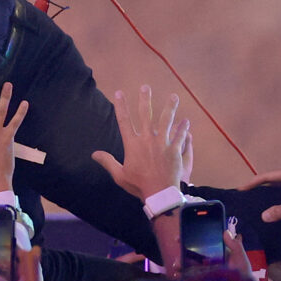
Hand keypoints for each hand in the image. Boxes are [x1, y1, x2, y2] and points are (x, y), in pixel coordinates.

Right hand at [89, 86, 191, 200]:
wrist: (160, 193)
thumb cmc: (138, 184)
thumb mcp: (119, 175)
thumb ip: (107, 162)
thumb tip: (94, 154)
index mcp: (132, 144)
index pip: (124, 121)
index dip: (121, 106)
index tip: (119, 93)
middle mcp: (147, 140)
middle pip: (146, 115)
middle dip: (145, 99)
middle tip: (145, 87)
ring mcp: (162, 143)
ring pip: (167, 121)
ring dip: (170, 108)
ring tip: (174, 97)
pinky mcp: (175, 150)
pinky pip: (180, 136)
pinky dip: (183, 128)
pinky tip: (186, 121)